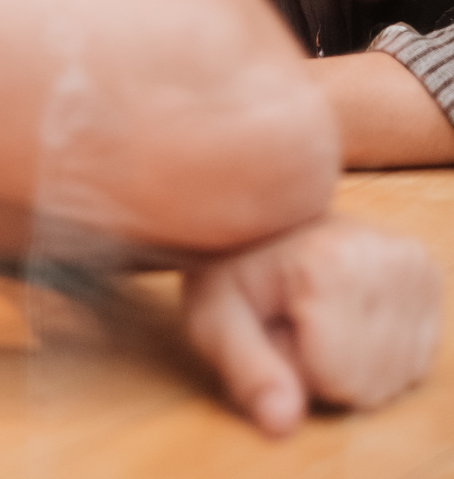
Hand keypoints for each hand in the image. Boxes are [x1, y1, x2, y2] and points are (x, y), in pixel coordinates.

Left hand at [182, 215, 440, 434]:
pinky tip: (347, 310)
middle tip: (291, 316)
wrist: (259, 217)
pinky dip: (378, 350)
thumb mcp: (215, 321)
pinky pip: (413, 359)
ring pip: (395, 375)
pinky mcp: (426, 273)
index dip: (296, 367)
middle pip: (370, 382)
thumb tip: (281, 424)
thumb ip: (249, 373)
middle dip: (325, 368)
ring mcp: (413, 263)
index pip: (339, 381)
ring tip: (316, 311)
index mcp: (332, 262)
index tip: (272, 321)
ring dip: (351, 361)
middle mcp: (386, 256)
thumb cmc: (230, 271)